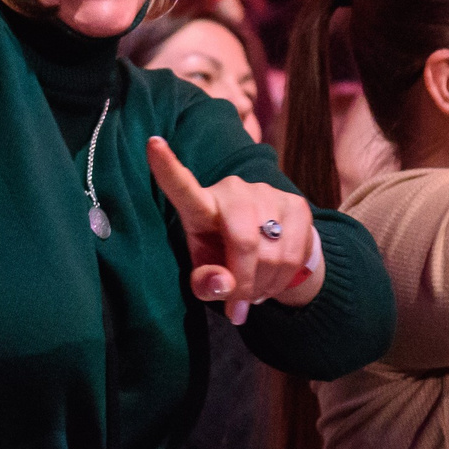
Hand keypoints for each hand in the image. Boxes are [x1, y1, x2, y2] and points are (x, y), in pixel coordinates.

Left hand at [148, 138, 322, 323]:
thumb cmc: (226, 259)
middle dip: (244, 283)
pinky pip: (294, 254)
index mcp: (201, 206)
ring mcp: (267, 193)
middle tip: (239, 304)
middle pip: (243, 241)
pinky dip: (283, 281)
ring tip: (255, 294)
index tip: (153, 144)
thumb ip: (205, 283)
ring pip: (272, 254)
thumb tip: (223, 285)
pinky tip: (274, 282)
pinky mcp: (296, 204)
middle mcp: (234, 190)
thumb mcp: (208, 273)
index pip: (183, 187)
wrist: (273, 251)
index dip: (167, 168)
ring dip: (264, 286)